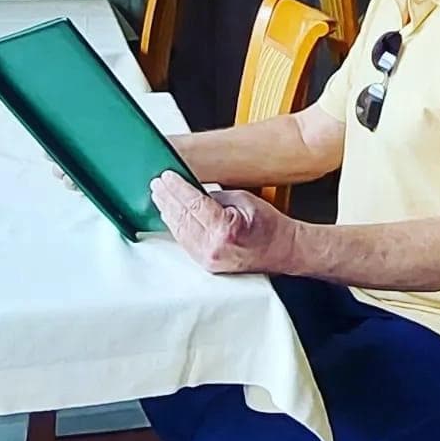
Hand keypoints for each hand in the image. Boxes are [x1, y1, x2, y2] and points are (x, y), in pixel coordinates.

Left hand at [150, 171, 297, 275]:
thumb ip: (214, 196)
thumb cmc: (269, 224)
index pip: (193, 204)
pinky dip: (175, 225)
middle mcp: (213, 248)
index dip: (177, 188)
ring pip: (179, 231)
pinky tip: (170, 214)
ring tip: (159, 195)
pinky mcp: (206, 264)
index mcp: (225, 230)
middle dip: (168, 198)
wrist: (282, 249)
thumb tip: (191, 191)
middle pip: (182, 218)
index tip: (167, 176)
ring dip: (167, 211)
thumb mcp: (243, 199)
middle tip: (157, 183)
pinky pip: (185, 242)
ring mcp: (208, 259)